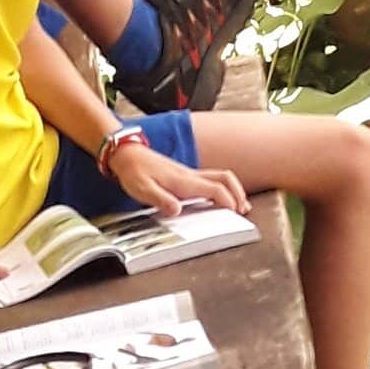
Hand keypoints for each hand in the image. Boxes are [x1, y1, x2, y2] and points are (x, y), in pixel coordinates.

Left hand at [108, 144, 249, 217]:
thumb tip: (178, 211)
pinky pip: (209, 179)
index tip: (236, 214)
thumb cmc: (134, 172)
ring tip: (237, 205)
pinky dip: (220, 187)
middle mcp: (190, 175)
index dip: (228, 201)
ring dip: (232, 189)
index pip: (216, 189)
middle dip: (238, 192)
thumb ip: (161, 200)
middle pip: (225, 178)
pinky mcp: (183, 175)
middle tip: (243, 209)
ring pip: (219, 177)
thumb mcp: (143, 190)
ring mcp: (188, 174)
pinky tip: (216, 198)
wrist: (126, 154)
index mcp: (184, 181)